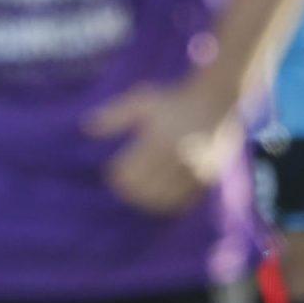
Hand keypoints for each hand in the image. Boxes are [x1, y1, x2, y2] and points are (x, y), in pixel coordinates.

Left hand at [85, 77, 244, 214]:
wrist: (216, 100)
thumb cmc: (173, 100)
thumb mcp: (143, 100)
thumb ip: (115, 115)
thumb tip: (87, 127)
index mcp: (160, 139)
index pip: (127, 174)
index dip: (116, 173)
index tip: (115, 167)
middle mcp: (179, 157)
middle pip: (143, 190)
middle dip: (130, 188)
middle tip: (128, 180)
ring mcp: (195, 170)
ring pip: (161, 200)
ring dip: (146, 198)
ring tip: (142, 187)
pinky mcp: (207, 178)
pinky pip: (181, 202)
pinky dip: (167, 202)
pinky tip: (160, 193)